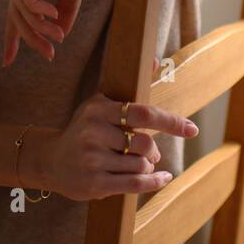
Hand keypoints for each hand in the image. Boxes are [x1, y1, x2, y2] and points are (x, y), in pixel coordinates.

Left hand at [2, 0, 121, 68]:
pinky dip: (37, 9)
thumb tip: (60, 32)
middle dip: (29, 39)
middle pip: (15, 14)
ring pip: (19, 7)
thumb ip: (68, 5)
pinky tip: (52, 16)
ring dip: (38, 28)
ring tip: (57, 37)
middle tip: (49, 54)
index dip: (11, 36)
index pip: (16, 10)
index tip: (9, 61)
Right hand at [44, 91, 198, 201]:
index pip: (142, 114)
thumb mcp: (101, 105)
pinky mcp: (93, 182)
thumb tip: (156, 60)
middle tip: (151, 154)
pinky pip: (134, 184)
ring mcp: (92, 158)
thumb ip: (129, 88)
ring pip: (140, 165)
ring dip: (148, 167)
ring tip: (140, 165)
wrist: (51, 161)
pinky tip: (163, 178)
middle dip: (153, 151)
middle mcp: (93, 132)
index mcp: (99, 109)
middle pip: (144, 143)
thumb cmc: (85, 130)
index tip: (192, 129)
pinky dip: (153, 182)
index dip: (170, 122)